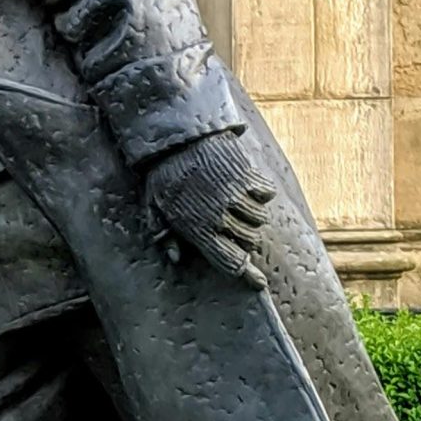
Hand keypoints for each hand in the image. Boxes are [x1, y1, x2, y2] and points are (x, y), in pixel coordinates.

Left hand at [144, 131, 274, 288]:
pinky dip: (261, 192)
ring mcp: (235, 196)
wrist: (177, 138)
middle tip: (234, 226)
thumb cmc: (163, 174)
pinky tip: (247, 185)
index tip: (259, 283)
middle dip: (245, 239)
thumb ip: (163, 234)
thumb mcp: (153, 207)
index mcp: (196, 229)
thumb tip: (175, 259)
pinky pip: (266, 193)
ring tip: (236, 202)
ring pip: (260, 218)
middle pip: (249, 241)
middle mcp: (219, 216)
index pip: (228, 261)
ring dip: (253, 215)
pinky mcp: (247, 176)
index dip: (245, 275)